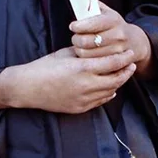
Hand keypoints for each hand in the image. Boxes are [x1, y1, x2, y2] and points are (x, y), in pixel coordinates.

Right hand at [9, 46, 142, 113]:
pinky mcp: (80, 107)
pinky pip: (101, 100)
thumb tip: (97, 49)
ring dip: (118, 83)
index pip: (113, 63)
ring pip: (111, 91)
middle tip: (131, 65)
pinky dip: (108, 93)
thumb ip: (83, 53)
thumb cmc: (42, 67)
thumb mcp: (63, 54)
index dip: (125, 58)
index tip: (130, 53)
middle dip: (126, 72)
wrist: (27, 87)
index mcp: (82, 68)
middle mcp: (87, 85)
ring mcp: (84, 98)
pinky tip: (109, 88)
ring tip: (120, 75)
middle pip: (117, 79)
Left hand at [70, 2, 151, 72]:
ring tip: (81, 45)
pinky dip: (87, 59)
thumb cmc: (114, 25)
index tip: (73, 26)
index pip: (92, 23)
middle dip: (76, 39)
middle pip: (86, 41)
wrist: (135, 42)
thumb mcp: (106, 12)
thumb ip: (91, 5)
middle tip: (76, 37)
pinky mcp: (117, 63)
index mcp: (113, 20)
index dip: (79, 26)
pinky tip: (88, 53)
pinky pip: (94, 63)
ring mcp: (119, 50)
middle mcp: (118, 35)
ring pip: (87, 54)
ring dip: (80, 50)